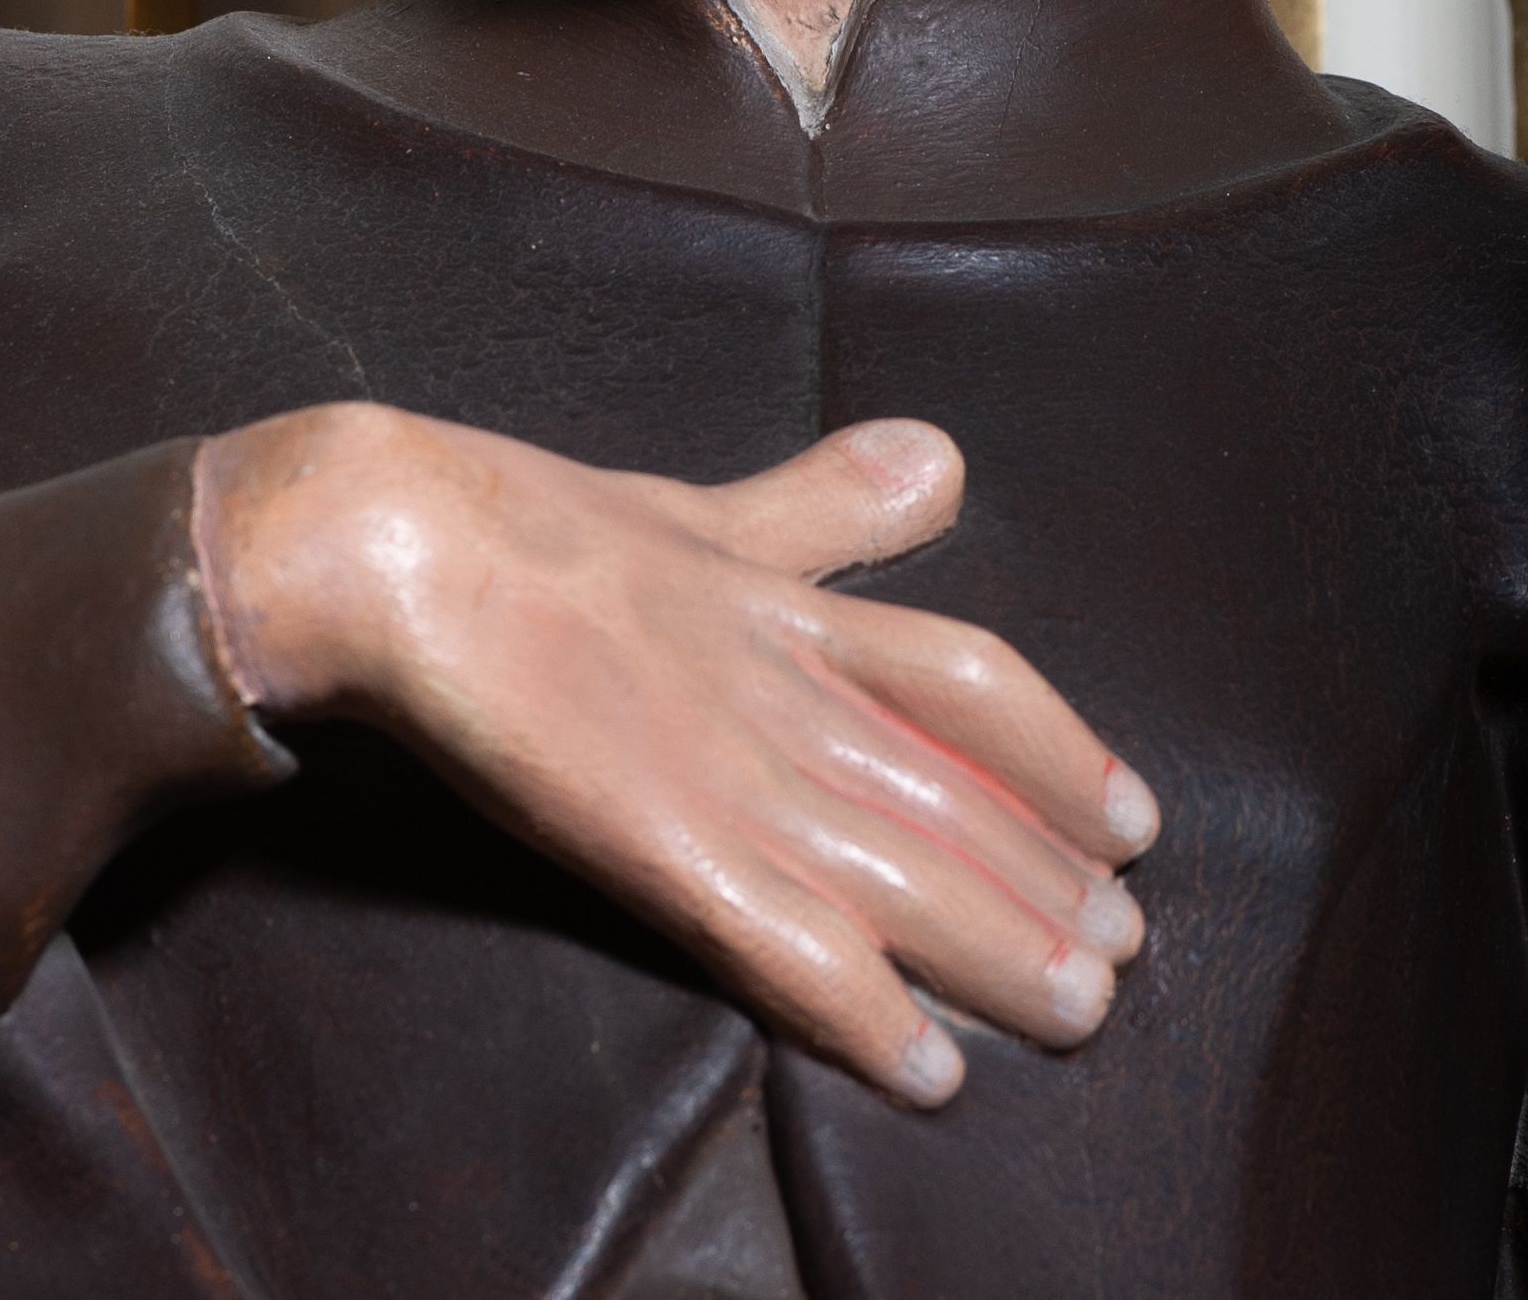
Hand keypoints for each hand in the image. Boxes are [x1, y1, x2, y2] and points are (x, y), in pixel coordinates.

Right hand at [192, 404, 1157, 1108]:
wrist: (398, 541)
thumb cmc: (529, 521)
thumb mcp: (700, 502)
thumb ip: (820, 501)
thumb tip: (943, 457)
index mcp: (791, 609)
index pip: (970, 680)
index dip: (1061, 752)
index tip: (1129, 816)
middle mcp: (786, 691)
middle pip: (960, 794)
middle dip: (1052, 879)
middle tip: (1129, 954)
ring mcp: (730, 768)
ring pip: (908, 871)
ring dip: (1004, 949)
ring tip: (1081, 1011)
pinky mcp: (664, 843)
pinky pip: (793, 943)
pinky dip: (870, 1012)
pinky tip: (928, 1071)